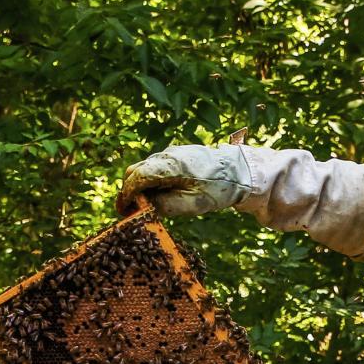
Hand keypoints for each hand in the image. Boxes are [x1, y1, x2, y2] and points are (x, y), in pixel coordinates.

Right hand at [116, 144, 252, 215]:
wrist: (241, 172)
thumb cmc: (218, 189)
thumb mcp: (193, 203)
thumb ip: (166, 205)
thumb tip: (144, 206)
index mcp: (170, 165)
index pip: (138, 177)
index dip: (127, 194)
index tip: (122, 210)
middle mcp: (167, 155)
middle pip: (137, 170)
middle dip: (129, 190)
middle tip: (128, 210)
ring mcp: (173, 153)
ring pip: (146, 168)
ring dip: (140, 185)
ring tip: (142, 206)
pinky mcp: (179, 156)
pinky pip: (157, 167)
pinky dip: (151, 180)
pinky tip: (158, 195)